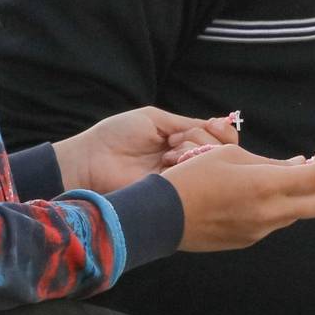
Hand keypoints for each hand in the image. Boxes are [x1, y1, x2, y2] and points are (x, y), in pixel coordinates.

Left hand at [54, 109, 240, 193]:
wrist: (93, 160)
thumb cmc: (117, 135)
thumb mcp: (154, 119)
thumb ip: (187, 123)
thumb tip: (218, 124)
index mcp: (182, 142)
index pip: (218, 139)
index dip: (221, 132)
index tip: (214, 125)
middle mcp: (186, 161)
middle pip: (220, 152)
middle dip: (203, 139)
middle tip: (175, 140)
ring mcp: (183, 179)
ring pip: (211, 165)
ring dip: (193, 151)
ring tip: (168, 152)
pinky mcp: (177, 195)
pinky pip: (198, 181)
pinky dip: (187, 166)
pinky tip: (169, 162)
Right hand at [167, 145, 314, 251]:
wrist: (162, 215)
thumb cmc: (192, 177)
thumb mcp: (229, 156)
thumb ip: (268, 162)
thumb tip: (295, 165)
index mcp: (266, 186)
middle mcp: (269, 212)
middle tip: (302, 169)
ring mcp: (260, 230)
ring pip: (294, 214)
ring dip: (292, 196)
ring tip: (271, 179)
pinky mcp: (248, 240)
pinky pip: (272, 223)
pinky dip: (272, 208)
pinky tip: (250, 196)